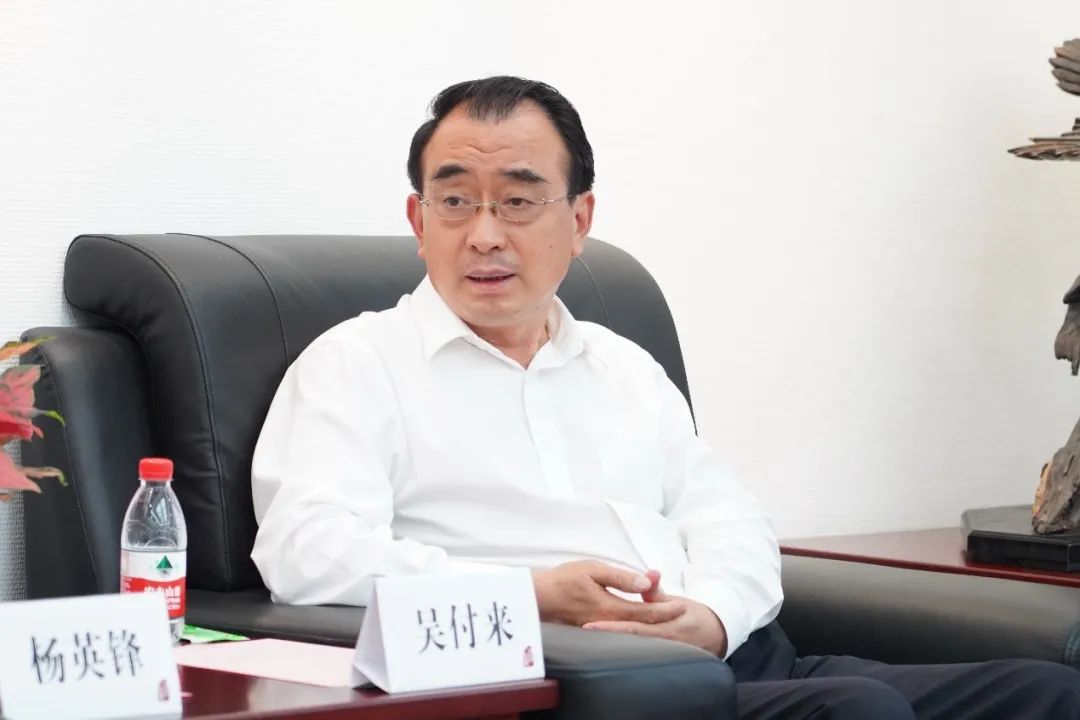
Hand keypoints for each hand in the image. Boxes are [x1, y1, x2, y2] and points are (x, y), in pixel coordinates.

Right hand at [531, 561, 686, 626]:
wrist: (537, 597)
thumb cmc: (563, 579)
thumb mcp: (593, 569)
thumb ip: (621, 577)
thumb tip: (647, 581)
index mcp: (611, 608)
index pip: (645, 611)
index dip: (664, 609)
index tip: (681, 606)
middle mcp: (608, 624)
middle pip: (642, 625)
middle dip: (663, 619)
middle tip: (681, 613)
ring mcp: (601, 631)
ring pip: (632, 632)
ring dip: (651, 626)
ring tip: (666, 620)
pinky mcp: (593, 633)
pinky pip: (620, 634)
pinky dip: (635, 630)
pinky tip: (641, 627)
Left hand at [585, 578, 727, 655]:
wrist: (713, 635)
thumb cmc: (691, 615)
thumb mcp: (676, 601)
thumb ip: (657, 592)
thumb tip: (649, 575)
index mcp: (671, 625)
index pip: (636, 626)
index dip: (613, 626)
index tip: (591, 623)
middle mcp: (666, 643)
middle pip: (631, 642)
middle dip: (607, 637)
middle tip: (583, 630)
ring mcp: (664, 656)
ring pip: (633, 652)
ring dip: (612, 646)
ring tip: (587, 640)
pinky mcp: (660, 663)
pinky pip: (638, 658)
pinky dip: (622, 653)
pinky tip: (604, 651)